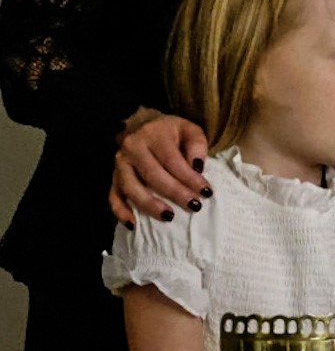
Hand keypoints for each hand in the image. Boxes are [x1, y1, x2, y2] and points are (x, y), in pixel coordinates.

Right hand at [111, 109, 210, 225]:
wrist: (141, 126)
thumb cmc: (171, 132)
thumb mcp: (189, 129)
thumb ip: (197, 145)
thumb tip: (198, 168)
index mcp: (153, 135)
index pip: (172, 160)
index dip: (189, 178)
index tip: (206, 192)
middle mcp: (132, 149)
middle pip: (153, 175)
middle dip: (175, 193)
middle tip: (194, 206)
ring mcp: (120, 165)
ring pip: (131, 188)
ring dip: (150, 205)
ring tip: (169, 217)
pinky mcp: (113, 178)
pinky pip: (113, 196)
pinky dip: (121, 212)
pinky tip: (133, 224)